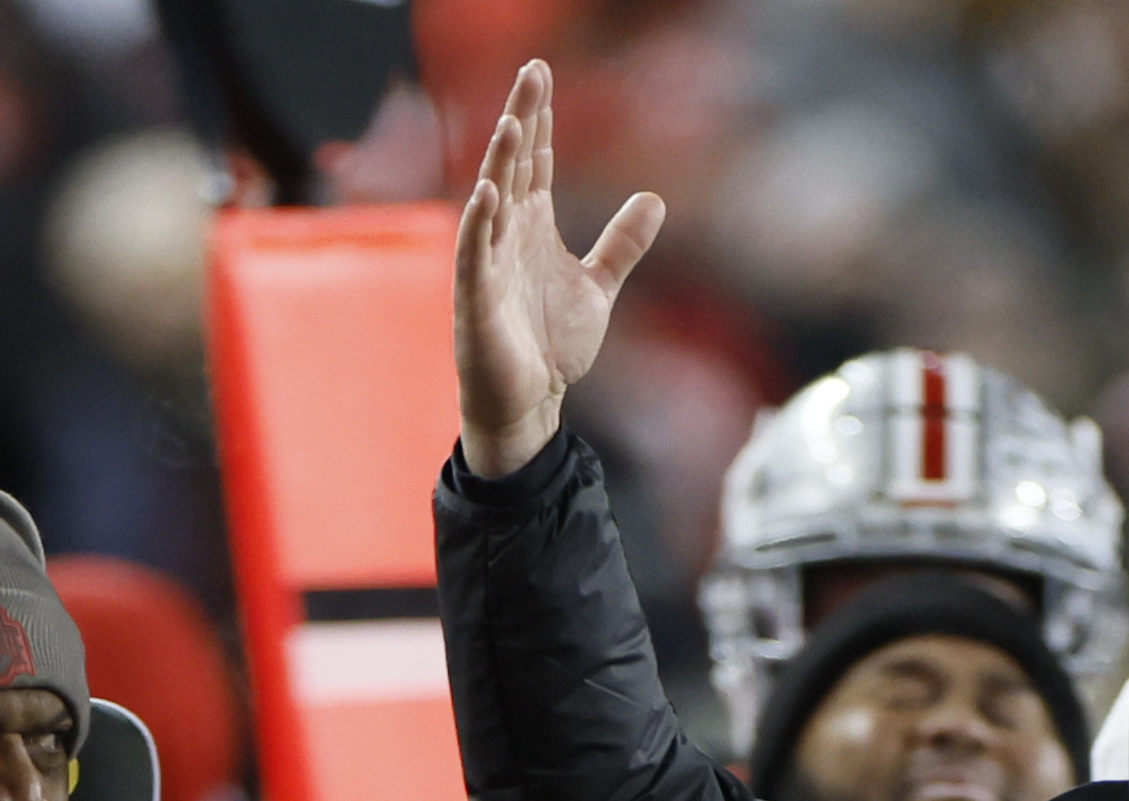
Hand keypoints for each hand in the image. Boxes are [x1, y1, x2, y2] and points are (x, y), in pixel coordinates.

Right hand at [453, 62, 664, 480]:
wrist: (532, 399)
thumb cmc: (554, 342)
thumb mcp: (599, 286)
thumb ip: (622, 243)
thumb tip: (655, 199)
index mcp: (533, 225)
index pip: (536, 160)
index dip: (541, 117)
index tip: (541, 72)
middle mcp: (507, 234)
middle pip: (514, 165)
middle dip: (523, 119)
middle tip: (532, 73)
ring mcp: (488, 262)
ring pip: (492, 200)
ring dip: (502, 162)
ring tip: (516, 122)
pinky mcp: (476, 298)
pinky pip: (473, 254)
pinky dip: (479, 224)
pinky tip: (487, 194)